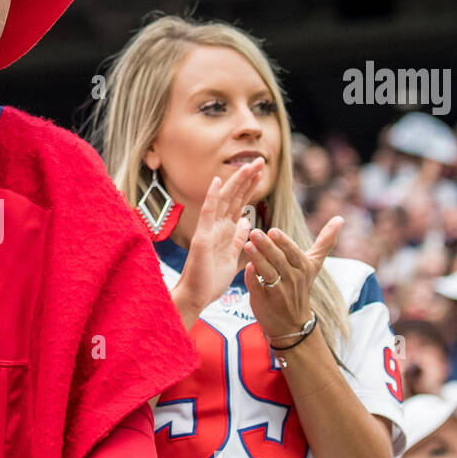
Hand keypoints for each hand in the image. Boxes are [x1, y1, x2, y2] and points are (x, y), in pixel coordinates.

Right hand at [175, 158, 262, 310]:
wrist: (196, 297)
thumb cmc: (210, 281)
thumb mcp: (233, 257)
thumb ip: (238, 238)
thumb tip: (245, 221)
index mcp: (224, 231)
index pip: (239, 203)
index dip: (249, 187)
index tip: (260, 172)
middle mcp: (216, 227)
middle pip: (234, 197)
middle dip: (247, 178)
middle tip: (260, 160)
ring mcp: (208, 230)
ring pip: (224, 200)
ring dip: (236, 182)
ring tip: (248, 165)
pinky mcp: (202, 238)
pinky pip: (208, 214)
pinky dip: (212, 197)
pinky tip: (218, 181)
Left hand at [244, 216, 343, 337]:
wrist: (293, 323)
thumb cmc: (301, 286)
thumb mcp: (314, 265)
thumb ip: (325, 242)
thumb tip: (340, 218)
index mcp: (303, 268)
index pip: (293, 253)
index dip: (284, 243)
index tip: (273, 231)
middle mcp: (292, 279)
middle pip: (278, 260)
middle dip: (267, 246)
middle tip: (255, 232)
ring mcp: (278, 291)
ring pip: (267, 272)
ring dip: (257, 259)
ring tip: (248, 245)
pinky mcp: (263, 300)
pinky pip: (257, 286)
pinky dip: (252, 277)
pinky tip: (246, 267)